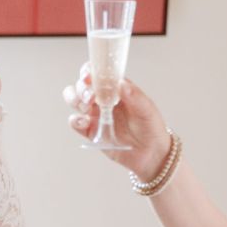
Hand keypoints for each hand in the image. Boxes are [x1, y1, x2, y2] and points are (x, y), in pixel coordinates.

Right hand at [62, 63, 171, 179]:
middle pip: (82, 85)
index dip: (89, 71)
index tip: (88, 75)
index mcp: (116, 90)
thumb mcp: (147, 110)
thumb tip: (121, 82)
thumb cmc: (151, 128)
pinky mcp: (91, 131)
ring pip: (74, 100)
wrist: (152, 154)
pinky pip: (75, 122)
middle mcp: (103, 100)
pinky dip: (75, 120)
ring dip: (75, 99)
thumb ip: (135, 96)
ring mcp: (95, 115)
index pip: (98, 74)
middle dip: (82, 88)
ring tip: (87, 107)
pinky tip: (85, 122)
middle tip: (90, 96)